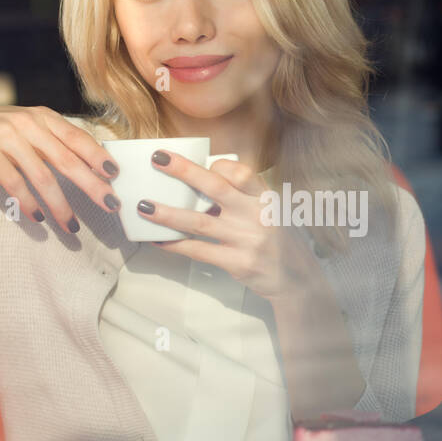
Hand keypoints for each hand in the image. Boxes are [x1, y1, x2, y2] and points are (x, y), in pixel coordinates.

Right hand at [0, 101, 121, 231]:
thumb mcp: (26, 125)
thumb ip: (53, 139)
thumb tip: (92, 163)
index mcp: (42, 116)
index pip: (78, 138)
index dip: (98, 157)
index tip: (116, 177)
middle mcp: (27, 123)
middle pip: (67, 159)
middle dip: (91, 185)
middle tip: (110, 205)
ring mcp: (5, 135)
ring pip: (41, 176)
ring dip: (60, 205)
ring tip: (71, 227)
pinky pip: (13, 182)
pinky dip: (27, 202)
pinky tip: (39, 218)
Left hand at [135, 149, 322, 303]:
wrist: (298, 281)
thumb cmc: (279, 241)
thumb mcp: (272, 212)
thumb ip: (245, 197)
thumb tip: (205, 178)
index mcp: (266, 198)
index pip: (240, 172)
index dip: (217, 165)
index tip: (201, 164)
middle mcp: (258, 216)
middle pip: (215, 188)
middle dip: (183, 171)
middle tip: (158, 159)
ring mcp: (247, 241)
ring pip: (199, 222)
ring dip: (167, 213)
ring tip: (143, 206)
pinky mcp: (237, 263)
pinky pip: (199, 251)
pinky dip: (175, 245)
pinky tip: (158, 239)